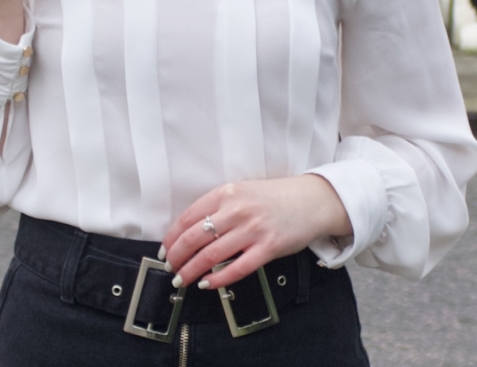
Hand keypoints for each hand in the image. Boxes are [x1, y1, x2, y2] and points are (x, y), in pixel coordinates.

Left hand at [159, 175, 351, 291]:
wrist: (311, 200)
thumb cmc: (275, 198)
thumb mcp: (242, 192)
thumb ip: (219, 208)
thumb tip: (191, 233)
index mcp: (226, 193)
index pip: (188, 218)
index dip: (172, 238)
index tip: (165, 250)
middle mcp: (237, 210)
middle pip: (194, 238)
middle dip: (177, 257)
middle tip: (169, 269)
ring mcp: (253, 229)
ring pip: (211, 255)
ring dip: (192, 271)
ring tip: (183, 280)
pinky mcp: (268, 247)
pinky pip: (237, 268)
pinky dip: (218, 280)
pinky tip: (208, 284)